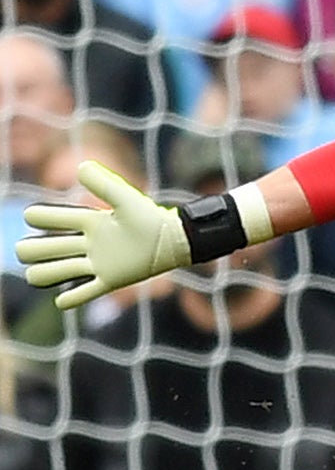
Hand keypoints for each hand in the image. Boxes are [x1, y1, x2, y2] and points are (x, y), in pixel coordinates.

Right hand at [16, 160, 191, 309]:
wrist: (175, 240)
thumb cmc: (151, 217)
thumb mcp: (126, 199)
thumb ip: (105, 184)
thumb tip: (80, 167)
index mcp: (91, 222)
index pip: (57, 219)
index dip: (42, 217)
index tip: (30, 216)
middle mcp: (90, 243)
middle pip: (50, 247)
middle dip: (33, 250)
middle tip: (24, 250)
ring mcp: (99, 263)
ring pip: (61, 270)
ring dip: (45, 273)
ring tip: (33, 275)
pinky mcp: (111, 280)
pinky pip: (87, 292)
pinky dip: (73, 298)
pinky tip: (60, 303)